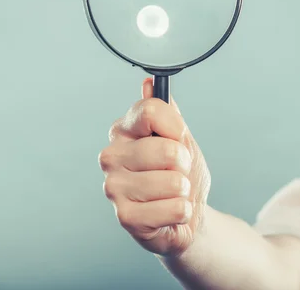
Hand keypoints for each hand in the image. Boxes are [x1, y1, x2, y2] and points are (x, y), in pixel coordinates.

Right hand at [98, 78, 210, 256]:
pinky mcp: (124, 216)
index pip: (150, 111)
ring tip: (173, 192)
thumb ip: (166, 112)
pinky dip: (181, 210)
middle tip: (177, 170)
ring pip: (171, 181)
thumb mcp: (180, 138)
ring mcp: (114, 187)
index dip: (175, 127)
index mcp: (123, 131)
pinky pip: (173, 208)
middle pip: (164, 149)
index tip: (179, 137)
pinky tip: (170, 211)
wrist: (188, 213)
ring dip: (183, 189)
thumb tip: (148, 84)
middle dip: (183, 163)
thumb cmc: (181, 173)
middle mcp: (111, 156)